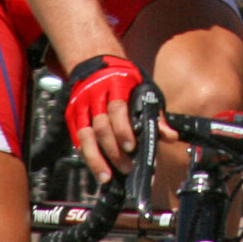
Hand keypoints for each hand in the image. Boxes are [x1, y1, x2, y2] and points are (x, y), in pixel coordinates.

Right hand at [61, 54, 148, 181]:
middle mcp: (95, 95)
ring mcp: (81, 105)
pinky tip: (96, 167)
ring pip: (85, 135)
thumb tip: (170, 136)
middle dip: (114, 150)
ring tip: (106, 177)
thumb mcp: (142, 89)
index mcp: (115, 85)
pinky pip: (77, 138)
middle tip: (127, 167)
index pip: (118, 109)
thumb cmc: (124, 80)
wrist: (95, 64)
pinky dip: (86, 155)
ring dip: (96, 159)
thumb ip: (155, 114)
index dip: (123, 130)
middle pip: (101, 126)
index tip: (132, 147)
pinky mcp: (72, 115)